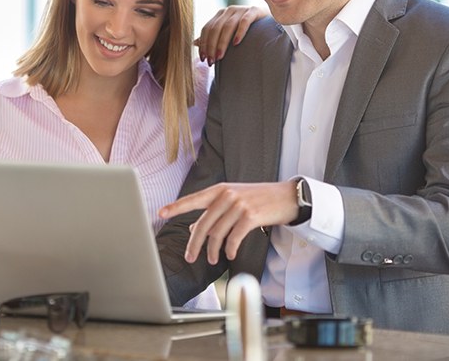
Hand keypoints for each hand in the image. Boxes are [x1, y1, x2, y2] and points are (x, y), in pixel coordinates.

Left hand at [158, 181, 298, 263]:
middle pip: (203, 224)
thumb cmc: (260, 198)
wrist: (287, 196)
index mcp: (220, 189)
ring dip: (213, 250)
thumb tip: (194, 228)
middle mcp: (227, 195)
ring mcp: (239, 205)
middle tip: (190, 257)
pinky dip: (229, 249)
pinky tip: (229, 255)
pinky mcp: (251, 216)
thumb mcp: (235, 200)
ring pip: (217, 233)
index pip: (193, 199)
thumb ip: (215, 211)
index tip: (160, 213)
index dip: (176, 207)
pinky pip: (233, 238)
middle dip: (194, 244)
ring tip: (212, 259)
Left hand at [195, 5, 268, 64]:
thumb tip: (194, 43)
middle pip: (215, 28)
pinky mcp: (254, 11)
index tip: (203, 59)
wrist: (270, 21)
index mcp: (220, 15)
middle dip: (211, 46)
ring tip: (220, 57)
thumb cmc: (248, 29)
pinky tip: (236, 43)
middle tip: (211, 61)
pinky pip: (244, 21)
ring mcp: (241, 9)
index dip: (204, 44)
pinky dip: (239, 32)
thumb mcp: (229, 33)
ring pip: (228, 26)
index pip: (207, 28)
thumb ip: (213, 37)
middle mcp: (229, 10)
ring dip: (222, 43)